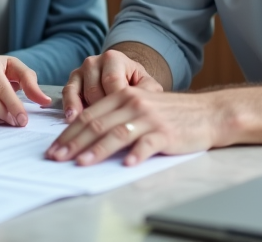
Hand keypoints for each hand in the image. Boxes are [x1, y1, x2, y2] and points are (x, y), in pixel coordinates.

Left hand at [46, 87, 222, 166]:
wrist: (207, 113)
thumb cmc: (170, 114)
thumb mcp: (139, 107)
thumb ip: (115, 116)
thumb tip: (85, 138)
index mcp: (122, 95)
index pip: (88, 115)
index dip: (69, 133)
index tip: (54, 148)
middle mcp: (133, 103)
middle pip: (97, 124)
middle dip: (74, 143)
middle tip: (57, 158)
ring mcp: (149, 118)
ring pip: (117, 133)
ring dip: (97, 150)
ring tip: (82, 163)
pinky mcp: (166, 132)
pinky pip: (147, 144)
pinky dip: (136, 155)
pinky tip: (126, 165)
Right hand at [61, 49, 162, 121]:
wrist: (126, 77)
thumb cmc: (137, 85)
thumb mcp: (147, 87)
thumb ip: (147, 94)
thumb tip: (144, 109)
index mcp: (114, 59)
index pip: (112, 81)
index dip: (116, 103)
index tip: (121, 122)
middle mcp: (95, 61)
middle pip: (95, 89)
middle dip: (102, 111)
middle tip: (108, 131)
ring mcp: (81, 70)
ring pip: (81, 93)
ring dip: (87, 112)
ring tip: (89, 131)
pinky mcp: (72, 80)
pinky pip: (68, 93)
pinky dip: (69, 106)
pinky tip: (72, 119)